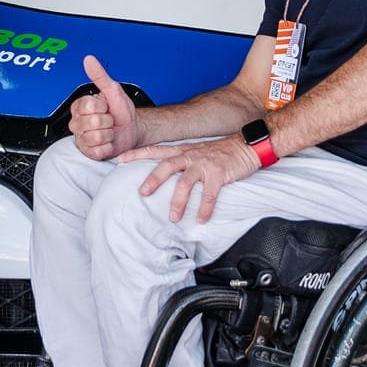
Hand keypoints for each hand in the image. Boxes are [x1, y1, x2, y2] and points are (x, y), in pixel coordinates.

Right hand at [69, 55, 144, 160]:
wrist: (132, 128)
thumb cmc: (122, 110)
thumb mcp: (113, 90)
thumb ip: (99, 75)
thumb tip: (89, 60)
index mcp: (80, 107)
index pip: (88, 105)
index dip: (102, 106)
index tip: (106, 107)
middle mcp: (77, 123)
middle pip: (92, 122)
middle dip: (107, 120)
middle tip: (109, 119)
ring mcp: (82, 138)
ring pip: (96, 136)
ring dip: (109, 133)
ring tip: (110, 130)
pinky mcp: (89, 151)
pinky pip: (99, 149)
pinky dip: (109, 145)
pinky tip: (109, 141)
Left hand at [121, 135, 257, 224]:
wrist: (247, 146)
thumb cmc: (221, 152)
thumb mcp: (197, 152)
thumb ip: (181, 160)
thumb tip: (164, 172)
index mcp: (183, 151)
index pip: (155, 150)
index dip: (137, 154)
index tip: (119, 160)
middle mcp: (191, 156)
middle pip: (167, 165)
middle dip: (153, 179)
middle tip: (143, 193)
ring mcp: (205, 164)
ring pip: (185, 182)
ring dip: (178, 201)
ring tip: (173, 217)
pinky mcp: (219, 174)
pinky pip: (209, 194)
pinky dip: (204, 208)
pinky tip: (201, 219)